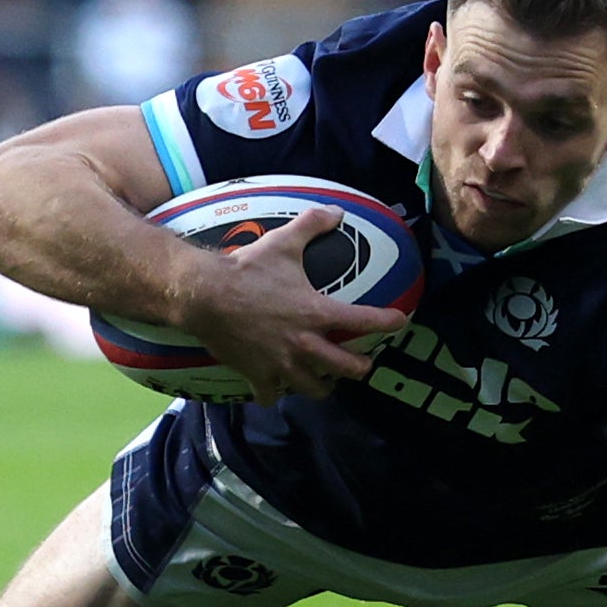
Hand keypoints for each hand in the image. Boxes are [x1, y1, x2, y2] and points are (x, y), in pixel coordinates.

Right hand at [174, 206, 408, 406]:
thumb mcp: (284, 242)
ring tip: (326, 381)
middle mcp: (305, 344)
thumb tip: (337, 210)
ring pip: (313, 388)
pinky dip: (276, 394)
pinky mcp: (256, 374)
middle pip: (346, 368)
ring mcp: (281, 364)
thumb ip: (313, 225)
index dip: (388, 321)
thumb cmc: (248, 269)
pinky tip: (277, 389)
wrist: (205, 295)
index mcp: (318, 313)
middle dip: (360, 368)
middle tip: (364, 364)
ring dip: (323, 385)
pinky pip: (272, 396)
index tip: (401, 321)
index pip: (365, 320)